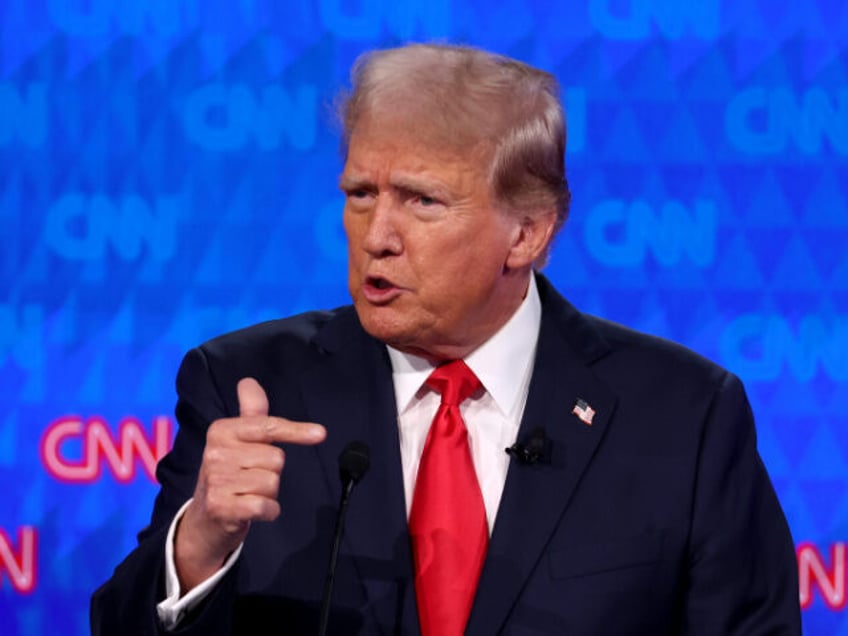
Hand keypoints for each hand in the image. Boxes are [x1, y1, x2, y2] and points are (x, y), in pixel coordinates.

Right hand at [174, 377, 325, 591]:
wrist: (205, 519)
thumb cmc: (229, 474)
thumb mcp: (237, 440)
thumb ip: (250, 412)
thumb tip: (249, 381)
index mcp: (221, 431)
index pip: (268, 427)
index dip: (296, 431)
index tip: (320, 434)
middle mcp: (216, 453)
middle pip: (276, 458)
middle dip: (271, 472)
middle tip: (250, 478)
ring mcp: (217, 481)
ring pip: (273, 482)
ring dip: (268, 493)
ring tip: (247, 493)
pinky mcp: (222, 507)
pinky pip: (266, 505)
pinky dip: (268, 511)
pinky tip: (251, 509)